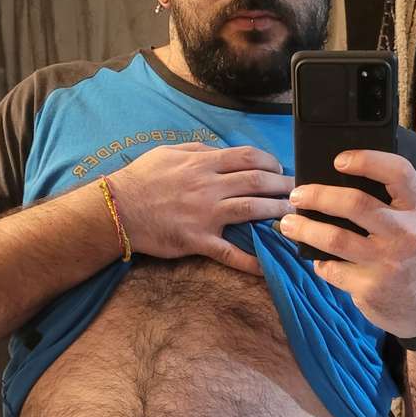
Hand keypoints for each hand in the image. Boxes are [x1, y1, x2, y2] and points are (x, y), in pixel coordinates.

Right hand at [109, 142, 295, 276]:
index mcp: (202, 163)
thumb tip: (221, 151)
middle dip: (283, 185)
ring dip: (276, 212)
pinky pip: (229, 252)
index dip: (270, 162)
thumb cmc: (141, 179)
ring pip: (251, 209)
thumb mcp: (168, 152)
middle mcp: (208, 186)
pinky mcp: (198, 240)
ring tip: (294, 217)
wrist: (117, 209)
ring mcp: (205, 214)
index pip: (247, 157)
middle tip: (298, 193)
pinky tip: (268, 266)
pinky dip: (250, 261)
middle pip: (256, 181)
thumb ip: (198, 150)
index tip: (280, 170)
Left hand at [278, 150, 415, 336]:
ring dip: (304, 228)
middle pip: (354, 203)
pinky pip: (332, 270)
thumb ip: (393, 206)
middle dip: (317, 195)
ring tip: (288, 224)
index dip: (367, 160)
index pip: (398, 173)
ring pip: (334, 238)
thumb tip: (338, 187)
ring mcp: (386, 263)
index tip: (339, 160)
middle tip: (297, 195)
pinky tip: (318, 259)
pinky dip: (320, 263)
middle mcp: (405, 234)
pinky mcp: (369, 289)